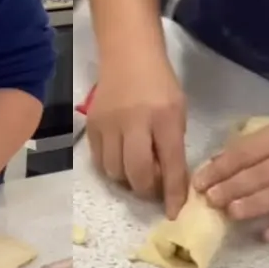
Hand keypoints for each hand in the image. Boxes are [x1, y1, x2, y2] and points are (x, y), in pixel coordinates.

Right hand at [88, 49, 188, 217]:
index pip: (171, 165)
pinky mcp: (91, 126)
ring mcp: (109, 124)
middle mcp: (134, 122)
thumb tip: (169, 182)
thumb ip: (173, 145)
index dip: (173, 194)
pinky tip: (121, 159)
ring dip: (128, 180)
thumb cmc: (159, 83)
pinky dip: (111, 168)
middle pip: (138, 174)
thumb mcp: (177, 111)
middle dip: (147, 190)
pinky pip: (99, 161)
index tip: (174, 213)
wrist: (127, 54)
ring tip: (137, 171)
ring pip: (115, 172)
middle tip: (154, 189)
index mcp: (164, 118)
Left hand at [193, 117, 268, 242]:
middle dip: (232, 188)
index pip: (246, 152)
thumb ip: (252, 147)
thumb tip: (214, 164)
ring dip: (253, 204)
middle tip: (210, 200)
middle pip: (260, 174)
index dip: (221, 167)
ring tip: (231, 213)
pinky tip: (268, 236)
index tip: (199, 182)